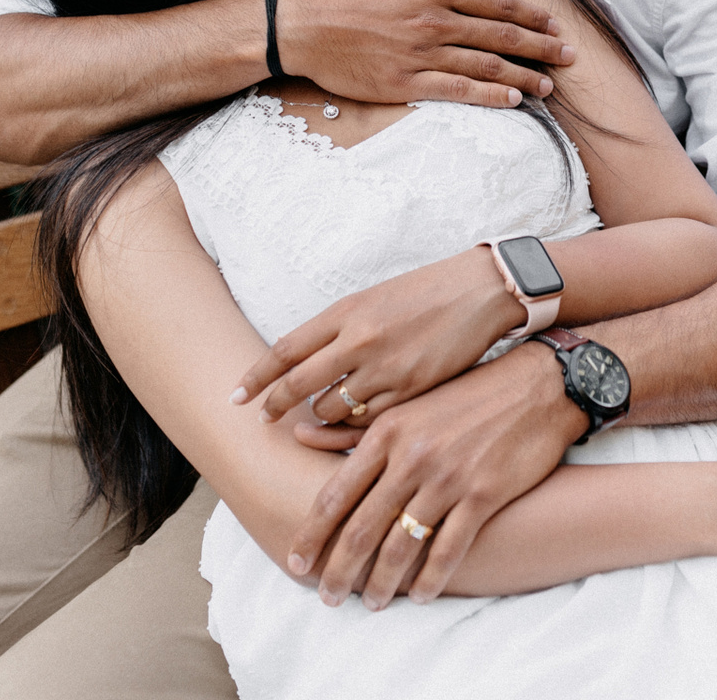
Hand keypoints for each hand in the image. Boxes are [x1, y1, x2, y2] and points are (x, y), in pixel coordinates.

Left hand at [231, 246, 525, 425]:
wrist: (481, 292)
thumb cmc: (425, 292)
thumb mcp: (373, 299)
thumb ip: (338, 328)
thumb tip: (300, 361)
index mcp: (347, 311)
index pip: (286, 350)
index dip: (256, 377)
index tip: (236, 396)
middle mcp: (360, 339)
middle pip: (300, 384)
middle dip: (276, 406)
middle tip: (264, 419)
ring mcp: (386, 367)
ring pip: (333, 408)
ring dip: (320, 415)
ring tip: (319, 416)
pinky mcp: (411, 389)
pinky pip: (368, 419)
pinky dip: (355, 424)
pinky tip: (355, 421)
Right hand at [280, 0, 574, 107]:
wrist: (300, 25)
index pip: (494, 3)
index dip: (529, 15)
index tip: (553, 23)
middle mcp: (434, 21)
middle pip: (500, 36)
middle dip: (540, 46)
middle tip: (568, 55)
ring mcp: (422, 54)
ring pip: (486, 66)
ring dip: (523, 76)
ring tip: (548, 85)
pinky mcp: (406, 83)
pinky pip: (458, 91)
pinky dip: (490, 95)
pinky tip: (513, 101)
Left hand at [285, 341, 585, 609]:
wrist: (534, 388)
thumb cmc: (465, 397)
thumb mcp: (406, 406)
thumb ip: (352, 430)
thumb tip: (298, 435)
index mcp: (387, 433)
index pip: (336, 494)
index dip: (312, 534)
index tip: (295, 563)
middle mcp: (412, 457)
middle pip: (363, 527)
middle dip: (340, 569)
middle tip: (327, 598)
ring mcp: (448, 478)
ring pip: (402, 544)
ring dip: (383, 582)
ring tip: (371, 603)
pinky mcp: (483, 494)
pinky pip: (449, 548)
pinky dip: (432, 578)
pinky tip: (421, 594)